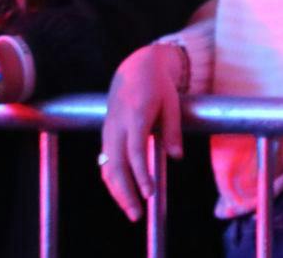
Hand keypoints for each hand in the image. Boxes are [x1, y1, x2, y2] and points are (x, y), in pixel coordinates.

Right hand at [99, 43, 185, 222]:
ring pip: (107, 167)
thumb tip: (176, 157)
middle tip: (137, 214)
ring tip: (131, 212)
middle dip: (125, 192)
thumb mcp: (172, 103)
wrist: (134, 68)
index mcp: (135, 115)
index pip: (135, 151)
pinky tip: (123, 196)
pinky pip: (106, 162)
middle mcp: (117, 124)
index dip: (140, 174)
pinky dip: (113, 181)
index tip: (149, 193)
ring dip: (117, 192)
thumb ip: (173, 130)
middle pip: (116, 165)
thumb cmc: (157, 86)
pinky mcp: (106, 134)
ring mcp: (108, 130)